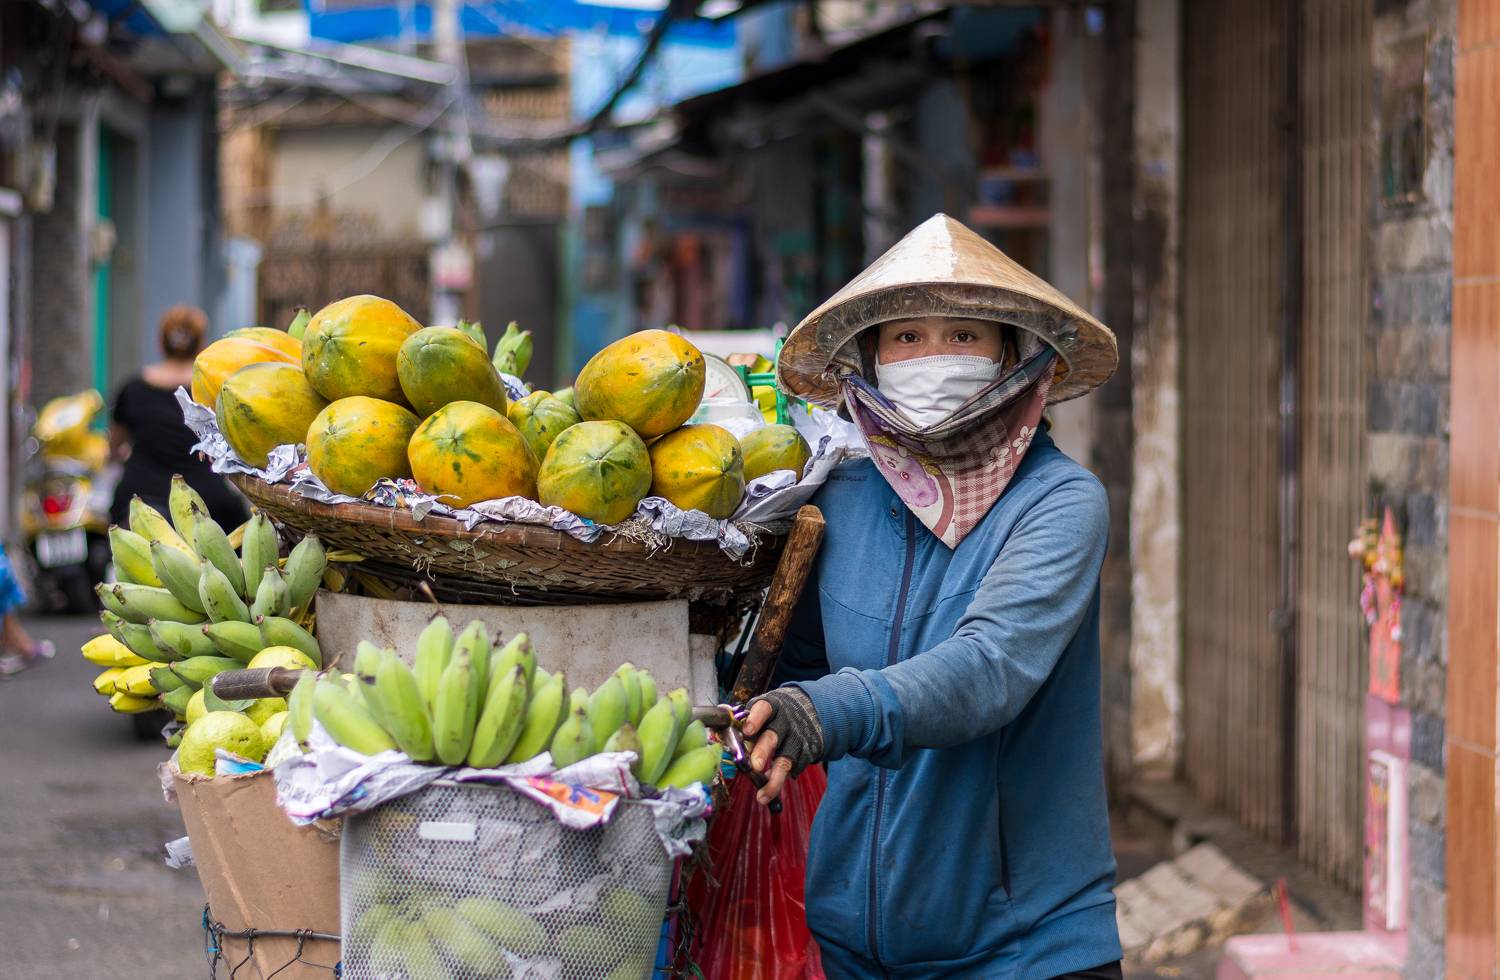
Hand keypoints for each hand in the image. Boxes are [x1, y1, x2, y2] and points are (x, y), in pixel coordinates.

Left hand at [741, 688, 822, 805]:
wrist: (809, 712)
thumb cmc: (774, 714)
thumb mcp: (762, 711)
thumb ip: (744, 723)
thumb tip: (720, 736)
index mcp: (770, 707)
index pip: (763, 709)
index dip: (755, 719)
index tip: (747, 731)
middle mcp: (784, 723)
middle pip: (772, 737)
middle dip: (762, 752)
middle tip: (754, 766)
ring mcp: (795, 739)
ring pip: (785, 761)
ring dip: (773, 780)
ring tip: (762, 795)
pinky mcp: (805, 754)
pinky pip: (793, 770)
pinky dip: (780, 780)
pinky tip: (770, 790)